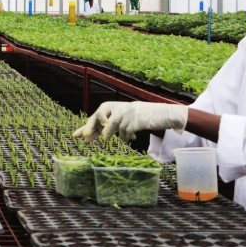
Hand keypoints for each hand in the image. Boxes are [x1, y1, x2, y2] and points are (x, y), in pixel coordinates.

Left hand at [74, 101, 188, 142]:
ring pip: (113, 124)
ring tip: (104, 140)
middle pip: (101, 115)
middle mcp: (122, 107)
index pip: (99, 114)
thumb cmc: (147, 118)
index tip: (78, 136)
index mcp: (119, 106)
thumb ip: (117, 126)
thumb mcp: (130, 119)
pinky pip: (126, 130)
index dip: (88, 124)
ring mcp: (130, 112)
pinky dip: (126, 136)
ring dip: (108, 133)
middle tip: (84, 138)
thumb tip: (100, 136)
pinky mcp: (137, 119)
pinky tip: (132, 139)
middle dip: (91, 127)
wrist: (168, 115)